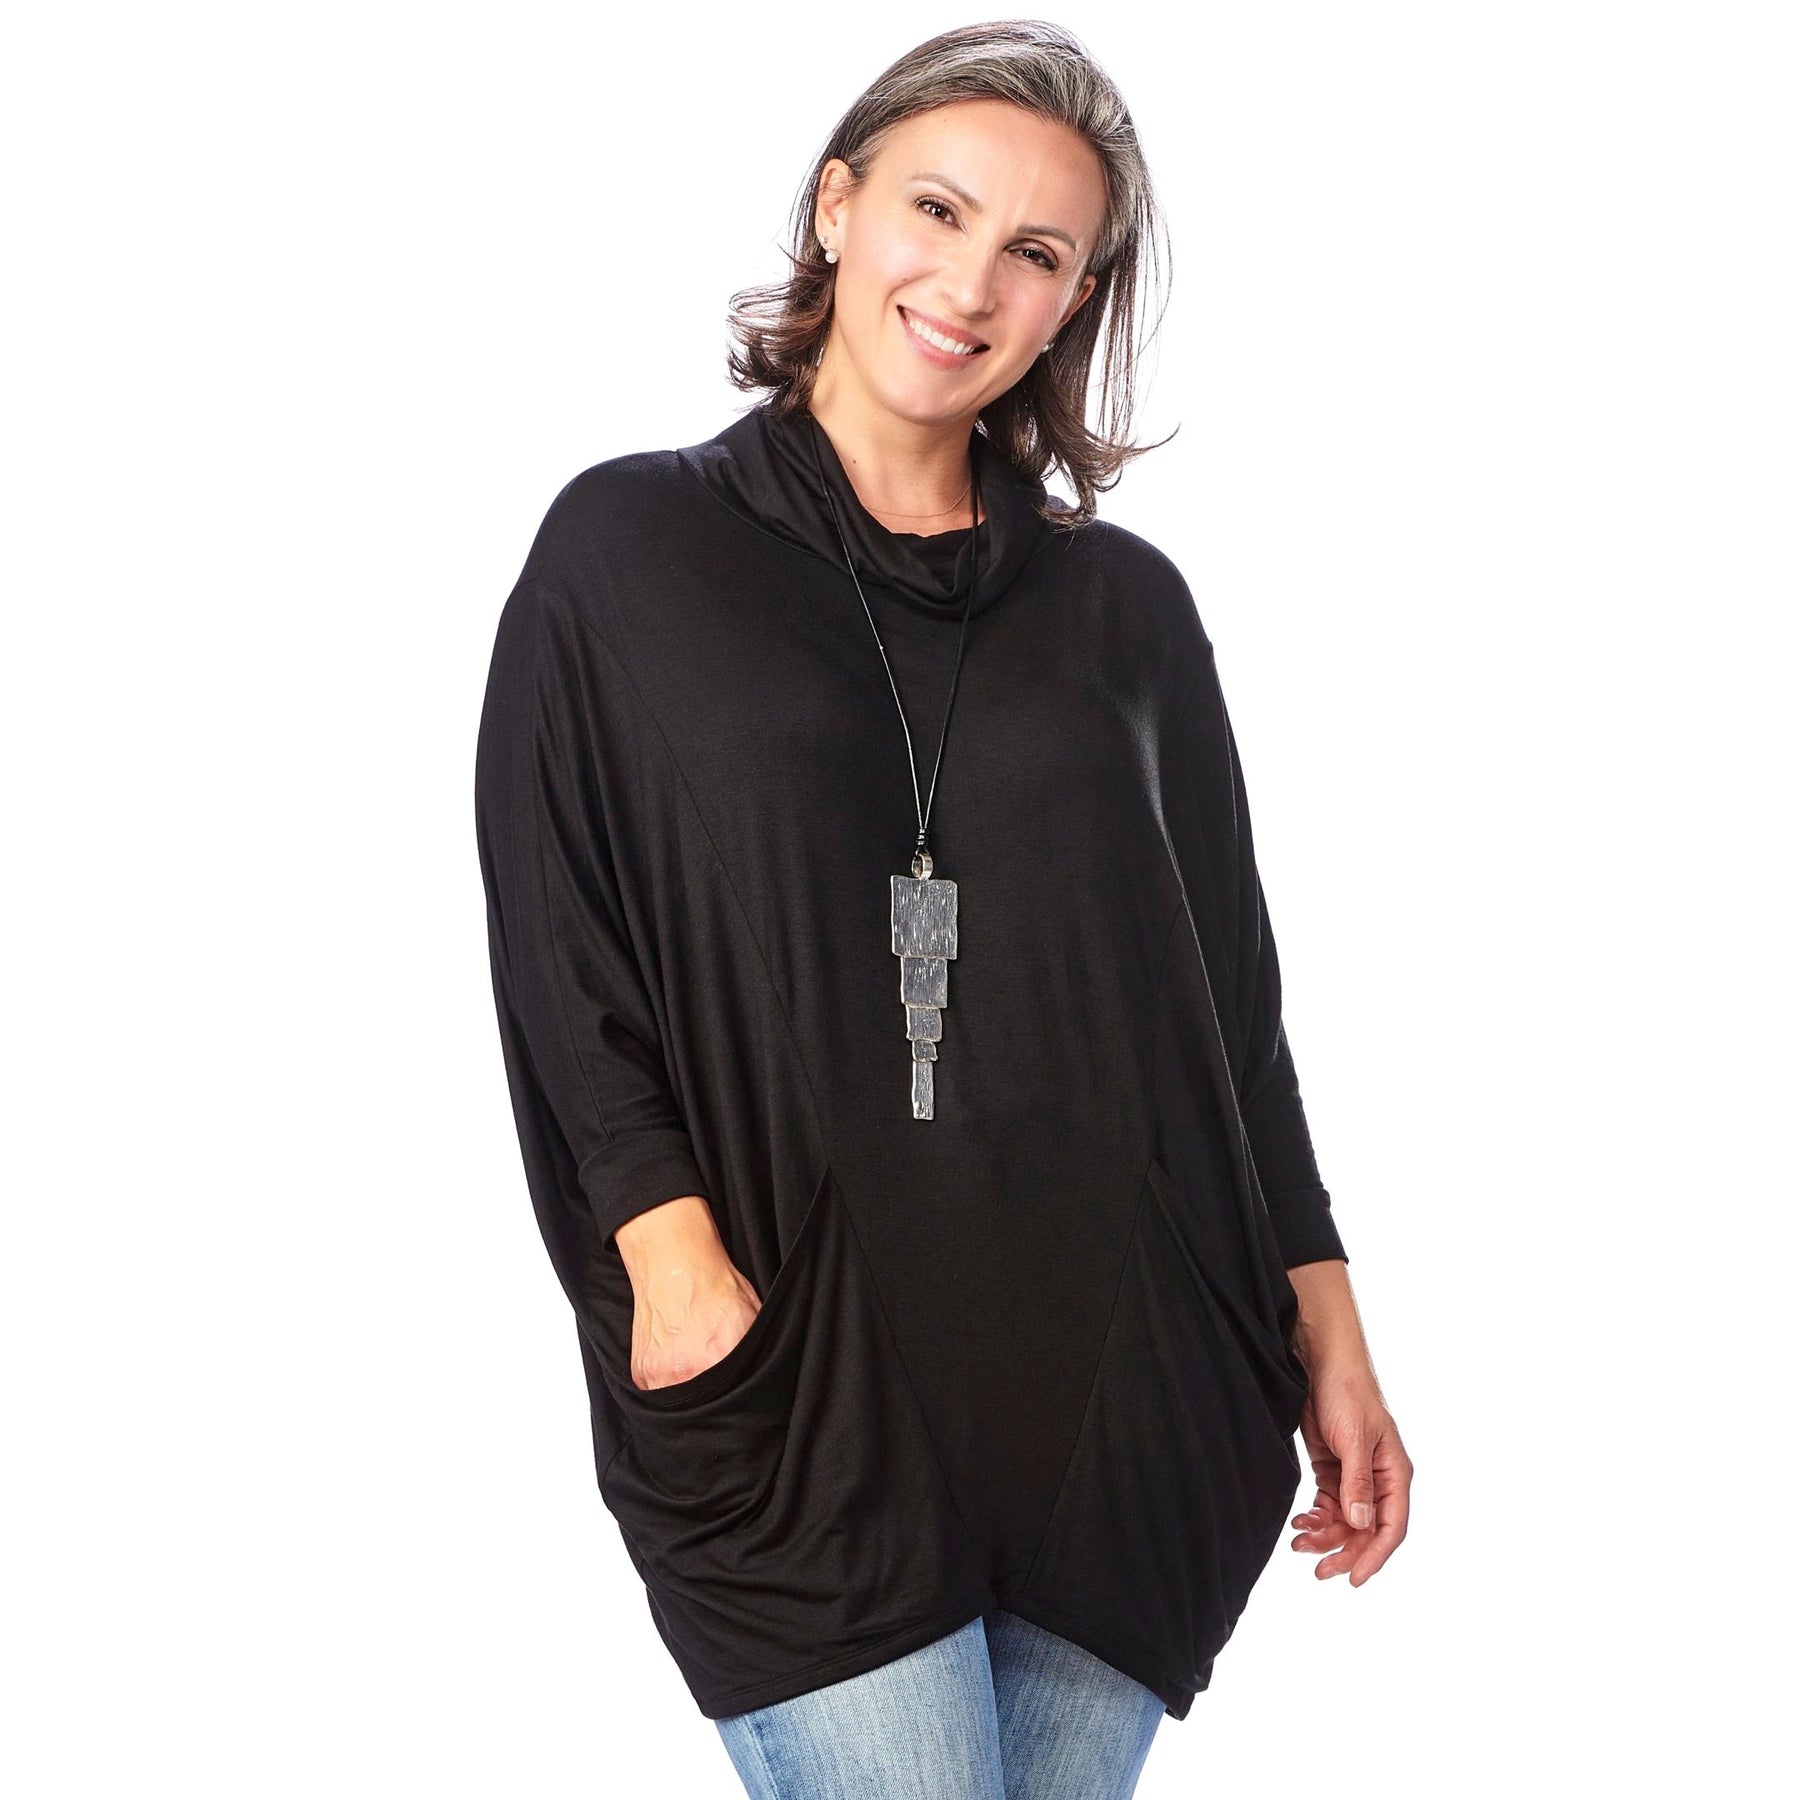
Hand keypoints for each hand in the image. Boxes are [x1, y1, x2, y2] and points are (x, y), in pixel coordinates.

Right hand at [615, 1195, 762, 1391]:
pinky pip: (658, 1394)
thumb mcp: (754, 1320)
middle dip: (714, 1403)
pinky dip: (670, 1384)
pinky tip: (679, 1362)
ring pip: (680, 1409)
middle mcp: (684, 1374)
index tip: (742, 1402)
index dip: (740, 1404)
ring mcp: (658, 1375)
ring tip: (699, 1371)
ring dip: (690, 1395)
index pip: (735, 1405)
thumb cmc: (716, 1288)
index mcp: (718, 1362)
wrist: (676, 1264)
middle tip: (720, 1384)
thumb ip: (758, 1357)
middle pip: (705, 1411)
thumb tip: (767, 1384)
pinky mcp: (640, 1374)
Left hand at [1285, 1258, 1411, 1584]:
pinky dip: (1315, 1518)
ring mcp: (1354, 1475)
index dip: (1374, 1556)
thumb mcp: (1354, 1439)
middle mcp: (1377, 1479)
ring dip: (1324, 1536)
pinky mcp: (1333, 1468)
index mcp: (1394, 1474)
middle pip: (1366, 1530)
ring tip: (1299, 1543)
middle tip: (1317, 1570)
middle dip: (1343, 1551)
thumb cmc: (1347, 1392)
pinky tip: (1299, 1523)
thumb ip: (1357, 1484)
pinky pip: (1327, 1505)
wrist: (1320, 1360)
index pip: (1391, 1527)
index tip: (1353, 1578)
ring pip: (1344, 1521)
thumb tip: (1362, 1525)